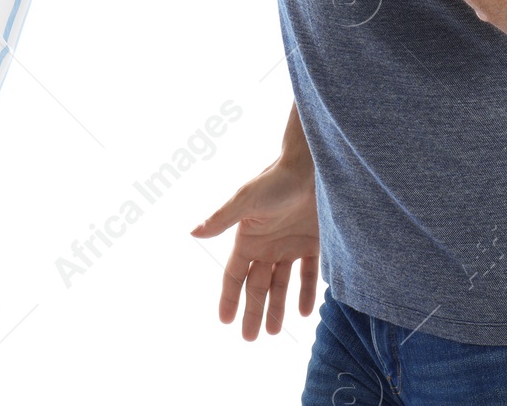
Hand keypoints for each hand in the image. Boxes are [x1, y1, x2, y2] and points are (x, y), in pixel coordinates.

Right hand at [191, 157, 319, 338]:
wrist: (311, 167)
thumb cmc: (275, 180)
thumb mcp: (246, 201)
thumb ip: (222, 219)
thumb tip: (193, 233)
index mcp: (247, 238)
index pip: (234, 276)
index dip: (229, 298)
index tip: (224, 321)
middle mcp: (267, 246)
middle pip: (257, 286)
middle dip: (252, 312)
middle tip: (249, 338)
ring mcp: (290, 245)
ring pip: (282, 284)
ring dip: (278, 308)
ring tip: (275, 332)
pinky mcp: (313, 243)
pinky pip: (309, 274)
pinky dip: (306, 293)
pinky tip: (304, 311)